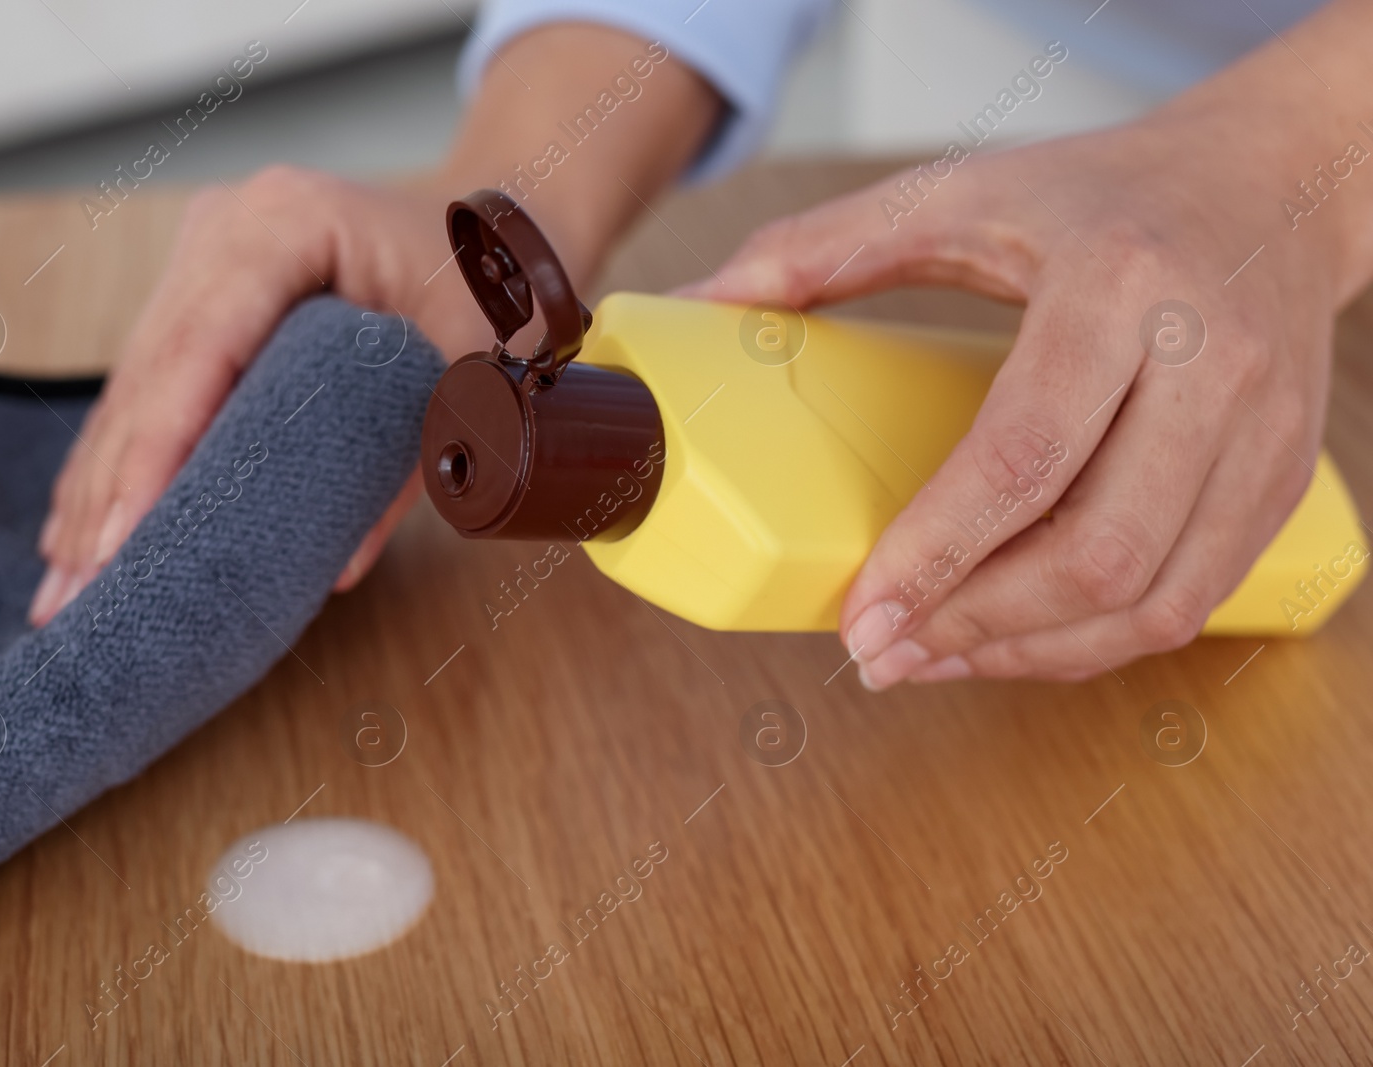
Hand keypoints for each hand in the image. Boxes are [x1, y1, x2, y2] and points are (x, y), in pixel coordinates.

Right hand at [28, 166, 491, 624]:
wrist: (484, 233)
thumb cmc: (480, 289)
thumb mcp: (461, 367)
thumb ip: (404, 464)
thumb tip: (332, 569)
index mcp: (284, 223)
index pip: (197, 351)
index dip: (152, 453)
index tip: (121, 542)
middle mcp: (224, 228)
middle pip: (148, 373)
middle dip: (106, 491)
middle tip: (73, 592)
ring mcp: (202, 254)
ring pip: (131, 384)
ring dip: (95, 489)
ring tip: (63, 585)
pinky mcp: (198, 291)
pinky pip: (147, 383)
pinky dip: (117, 461)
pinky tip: (79, 531)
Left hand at [678, 78, 1369, 684]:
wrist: (1272, 187)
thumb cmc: (1103, 193)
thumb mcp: (961, 194)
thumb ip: (825, 246)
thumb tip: (701, 298)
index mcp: (1118, 287)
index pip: (1024, 456)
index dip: (935, 555)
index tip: (860, 618)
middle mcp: (1210, 365)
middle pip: (1096, 551)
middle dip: (973, 625)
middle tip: (881, 654)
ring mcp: (1261, 433)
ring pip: (1152, 599)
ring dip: (1030, 652)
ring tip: (932, 658)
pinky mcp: (1280, 482)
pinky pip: (1191, 600)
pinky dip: (1095, 644)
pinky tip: (1014, 640)